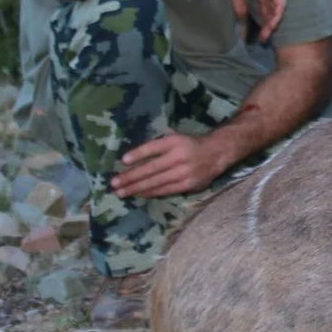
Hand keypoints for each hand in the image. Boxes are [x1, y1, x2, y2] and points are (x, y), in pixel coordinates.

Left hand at [111, 130, 230, 198]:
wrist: (218, 153)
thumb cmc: (191, 144)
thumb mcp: (176, 137)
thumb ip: (159, 145)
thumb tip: (134, 155)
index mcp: (174, 142)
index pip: (152, 148)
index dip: (137, 154)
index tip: (123, 161)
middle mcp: (178, 156)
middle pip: (150, 168)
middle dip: (130, 177)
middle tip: (114, 183)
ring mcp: (183, 172)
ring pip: (155, 182)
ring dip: (136, 188)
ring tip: (121, 192)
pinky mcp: (188, 185)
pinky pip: (165, 190)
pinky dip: (150, 192)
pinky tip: (139, 194)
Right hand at [218, 0, 286, 40]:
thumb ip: (241, 10)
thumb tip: (241, 27)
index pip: (266, 7)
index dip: (263, 20)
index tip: (259, 35)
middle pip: (273, 9)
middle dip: (269, 25)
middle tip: (263, 39)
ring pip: (278, 7)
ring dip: (273, 22)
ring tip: (266, 35)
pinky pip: (279, 3)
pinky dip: (276, 15)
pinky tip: (271, 25)